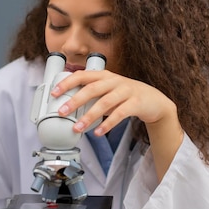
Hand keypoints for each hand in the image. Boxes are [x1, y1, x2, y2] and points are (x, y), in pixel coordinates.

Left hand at [51, 69, 183, 179]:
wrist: (153, 100)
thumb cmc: (126, 96)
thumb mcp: (107, 92)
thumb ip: (91, 97)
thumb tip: (68, 108)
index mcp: (104, 76)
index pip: (82, 75)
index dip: (67, 83)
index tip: (54, 93)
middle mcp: (114, 81)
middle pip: (91, 89)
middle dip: (74, 100)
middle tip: (61, 112)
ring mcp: (126, 91)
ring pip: (104, 103)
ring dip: (88, 116)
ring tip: (77, 128)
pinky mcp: (136, 103)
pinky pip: (119, 114)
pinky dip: (107, 124)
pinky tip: (98, 132)